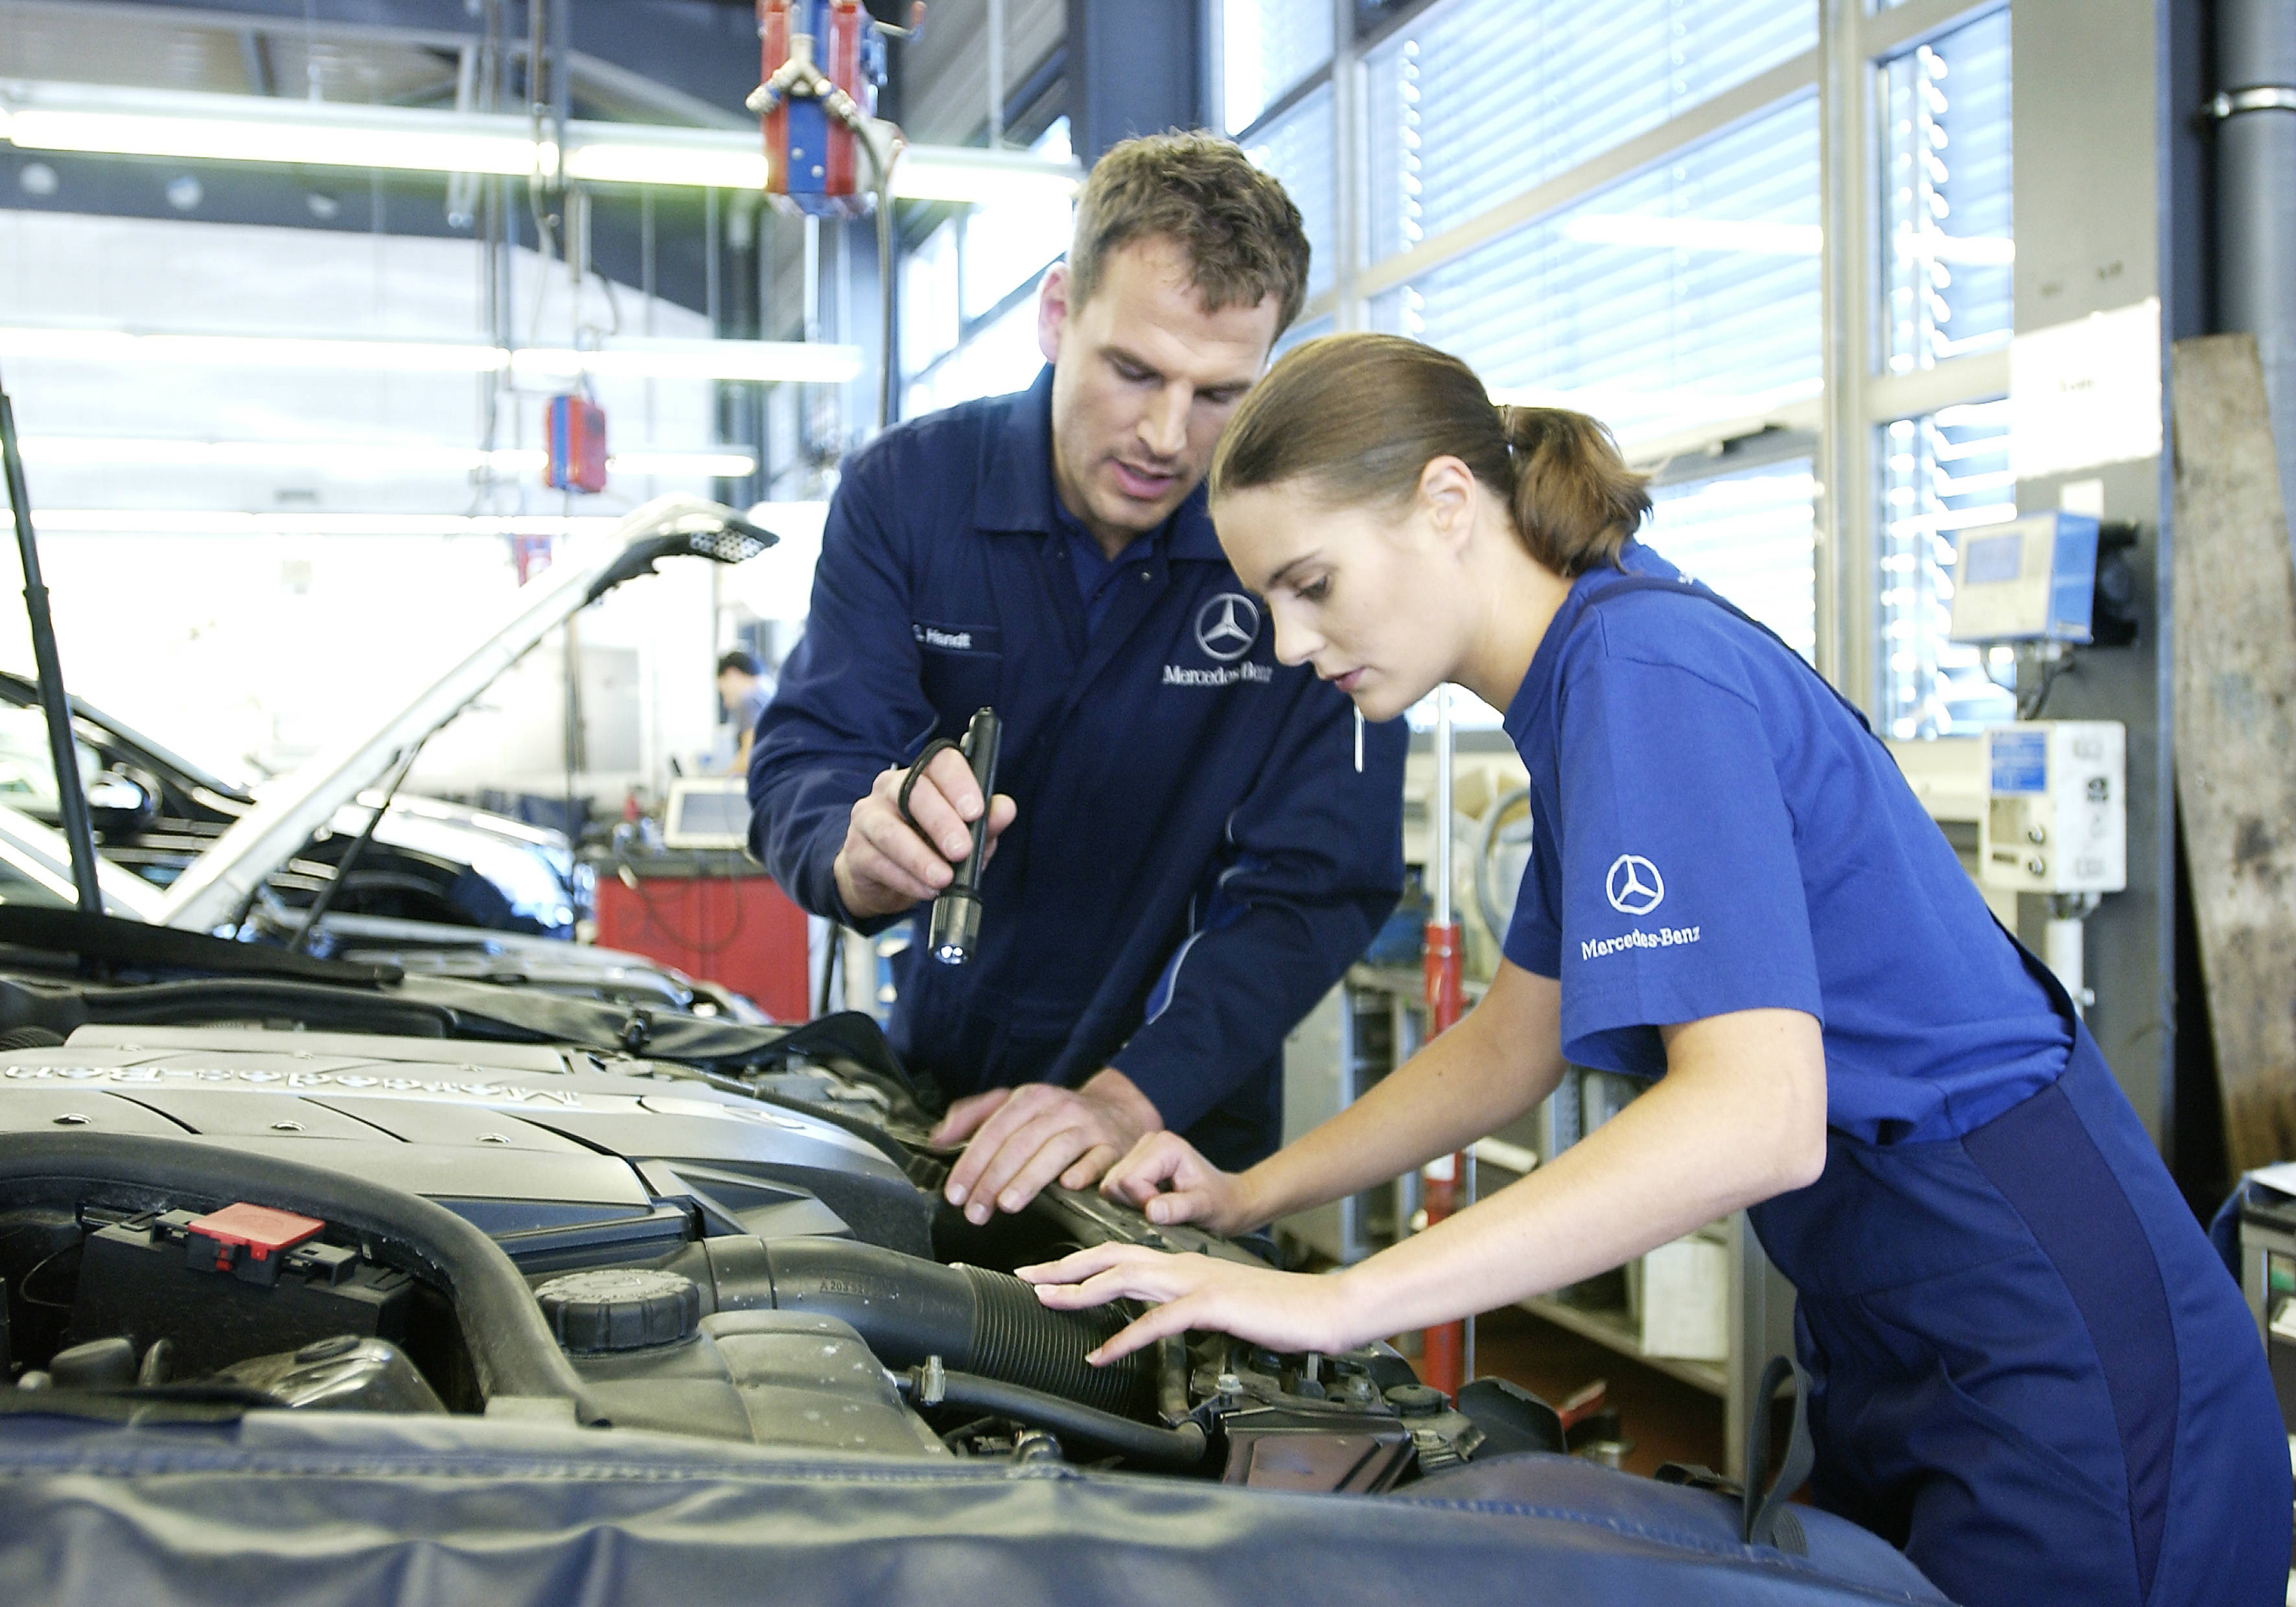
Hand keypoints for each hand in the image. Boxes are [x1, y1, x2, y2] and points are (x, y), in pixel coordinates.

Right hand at [831, 748, 1015, 920]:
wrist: (886, 880)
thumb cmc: (931, 847)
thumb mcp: (967, 836)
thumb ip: (986, 823)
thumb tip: (1005, 809)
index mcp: (924, 776)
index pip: (940, 761)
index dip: (959, 783)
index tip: (976, 812)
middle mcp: (892, 787)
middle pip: (913, 792)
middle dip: (941, 823)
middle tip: (961, 850)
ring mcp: (869, 816)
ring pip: (890, 830)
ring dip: (920, 857)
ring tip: (943, 878)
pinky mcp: (855, 850)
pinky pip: (879, 862)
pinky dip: (906, 879)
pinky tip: (926, 890)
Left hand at [932, 1070, 1161, 1223]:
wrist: (1119, 1110)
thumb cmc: (1057, 1116)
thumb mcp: (1015, 1106)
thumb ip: (973, 1117)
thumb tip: (936, 1140)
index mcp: (1030, 1098)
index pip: (994, 1131)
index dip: (972, 1163)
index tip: (955, 1193)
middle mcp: (1058, 1108)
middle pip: (1020, 1143)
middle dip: (993, 1179)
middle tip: (975, 1212)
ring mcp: (1087, 1127)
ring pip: (1056, 1151)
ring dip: (1029, 1178)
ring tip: (1007, 1204)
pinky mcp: (1112, 1147)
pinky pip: (1099, 1159)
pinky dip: (1084, 1171)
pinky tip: (1068, 1187)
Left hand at [1017, 1244, 1359, 1365]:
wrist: (1323, 1308)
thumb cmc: (1276, 1311)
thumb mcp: (1219, 1305)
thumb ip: (1184, 1305)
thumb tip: (1154, 1318)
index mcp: (1183, 1263)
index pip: (1119, 1255)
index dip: (1077, 1262)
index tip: (1043, 1274)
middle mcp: (1183, 1264)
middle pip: (1109, 1257)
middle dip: (1062, 1266)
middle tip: (1023, 1276)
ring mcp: (1196, 1281)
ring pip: (1125, 1277)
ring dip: (1080, 1290)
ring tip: (1046, 1302)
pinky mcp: (1212, 1304)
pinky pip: (1158, 1320)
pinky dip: (1124, 1337)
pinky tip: (1100, 1355)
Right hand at [1098, 1131, 1256, 1238]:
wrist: (1229, 1201)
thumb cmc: (1221, 1204)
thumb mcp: (1205, 1209)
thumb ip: (1179, 1208)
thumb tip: (1151, 1211)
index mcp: (1165, 1146)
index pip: (1129, 1180)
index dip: (1143, 1203)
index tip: (1167, 1211)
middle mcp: (1149, 1142)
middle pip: (1116, 1181)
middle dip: (1135, 1203)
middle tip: (1164, 1209)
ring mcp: (1140, 1151)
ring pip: (1112, 1185)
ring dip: (1132, 1203)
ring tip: (1161, 1205)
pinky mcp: (1134, 1163)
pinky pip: (1115, 1187)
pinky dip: (1130, 1201)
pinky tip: (1153, 1202)